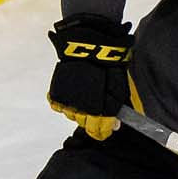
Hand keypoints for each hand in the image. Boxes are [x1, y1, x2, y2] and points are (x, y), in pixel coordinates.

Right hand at [46, 15, 132, 139]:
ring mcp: (68, 102)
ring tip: (85, 95)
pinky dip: (64, 101)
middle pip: (84, 123)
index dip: (101, 132)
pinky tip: (72, 93)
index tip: (103, 131)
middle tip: (96, 105)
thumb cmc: (110, 66)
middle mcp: (83, 110)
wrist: (91, 46)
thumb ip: (117, 110)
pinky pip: (58, 105)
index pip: (98, 132)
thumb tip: (115, 126)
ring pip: (71, 114)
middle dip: (91, 118)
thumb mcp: (120, 89)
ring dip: (78, 109)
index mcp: (101, 112)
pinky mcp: (57, 91)